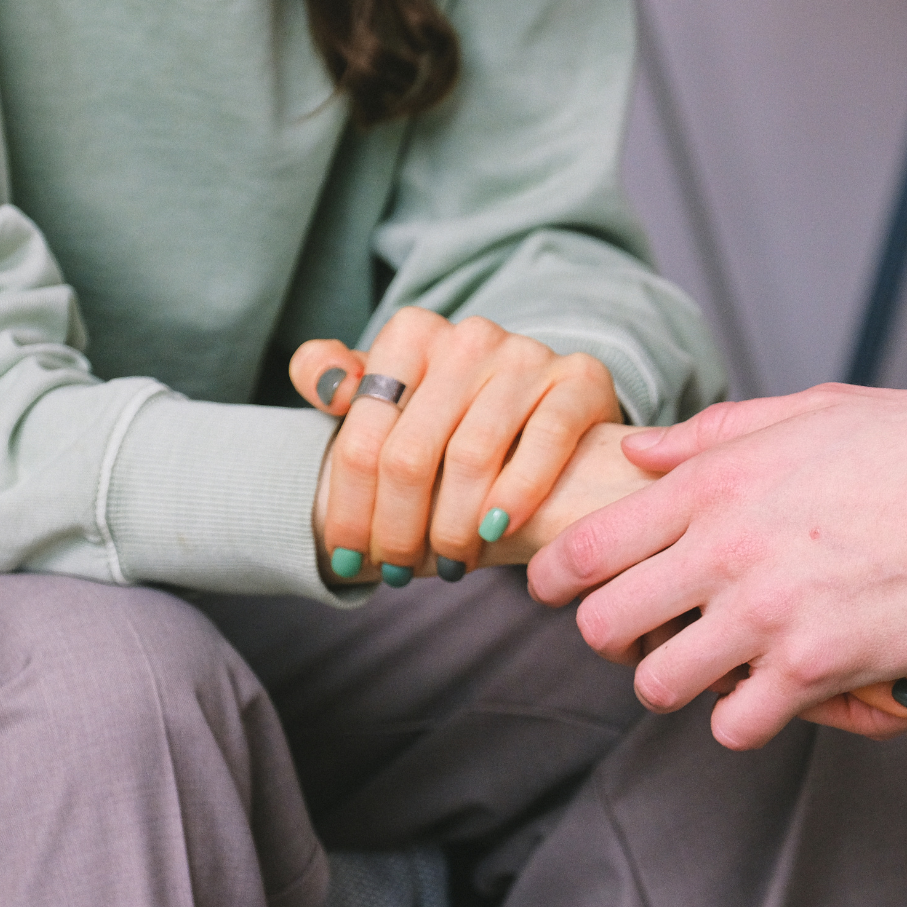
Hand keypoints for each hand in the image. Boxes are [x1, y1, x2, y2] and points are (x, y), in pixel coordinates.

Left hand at [291, 308, 619, 581]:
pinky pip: (545, 440)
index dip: (349, 508)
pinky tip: (497, 532)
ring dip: (454, 528)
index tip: (346, 558)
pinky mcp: (580, 378)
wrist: (547, 408)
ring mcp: (527, 355)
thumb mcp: (388, 395)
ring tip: (450, 564)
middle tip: (398, 572)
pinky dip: (517, 494)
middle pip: (410, 455)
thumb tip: (326, 384)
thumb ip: (334, 379)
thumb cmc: (451, 417)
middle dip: (398, 529)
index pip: (363, 437)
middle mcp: (468, 336)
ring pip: (472, 456)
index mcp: (411, 334)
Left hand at [528, 385, 906, 749]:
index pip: (588, 543)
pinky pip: (733, 724)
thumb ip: (720, 431)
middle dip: (608, 637)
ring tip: (703, 669)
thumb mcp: (821, 410)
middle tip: (636, 637)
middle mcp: (725, 548)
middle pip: (602, 624)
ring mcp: (765, 614)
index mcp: (717, 480)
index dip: (553, 576)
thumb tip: (642, 448)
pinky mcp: (814, 670)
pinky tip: (766, 696)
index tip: (553, 589)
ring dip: (673, 682)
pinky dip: (742, 718)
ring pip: (657, 684)